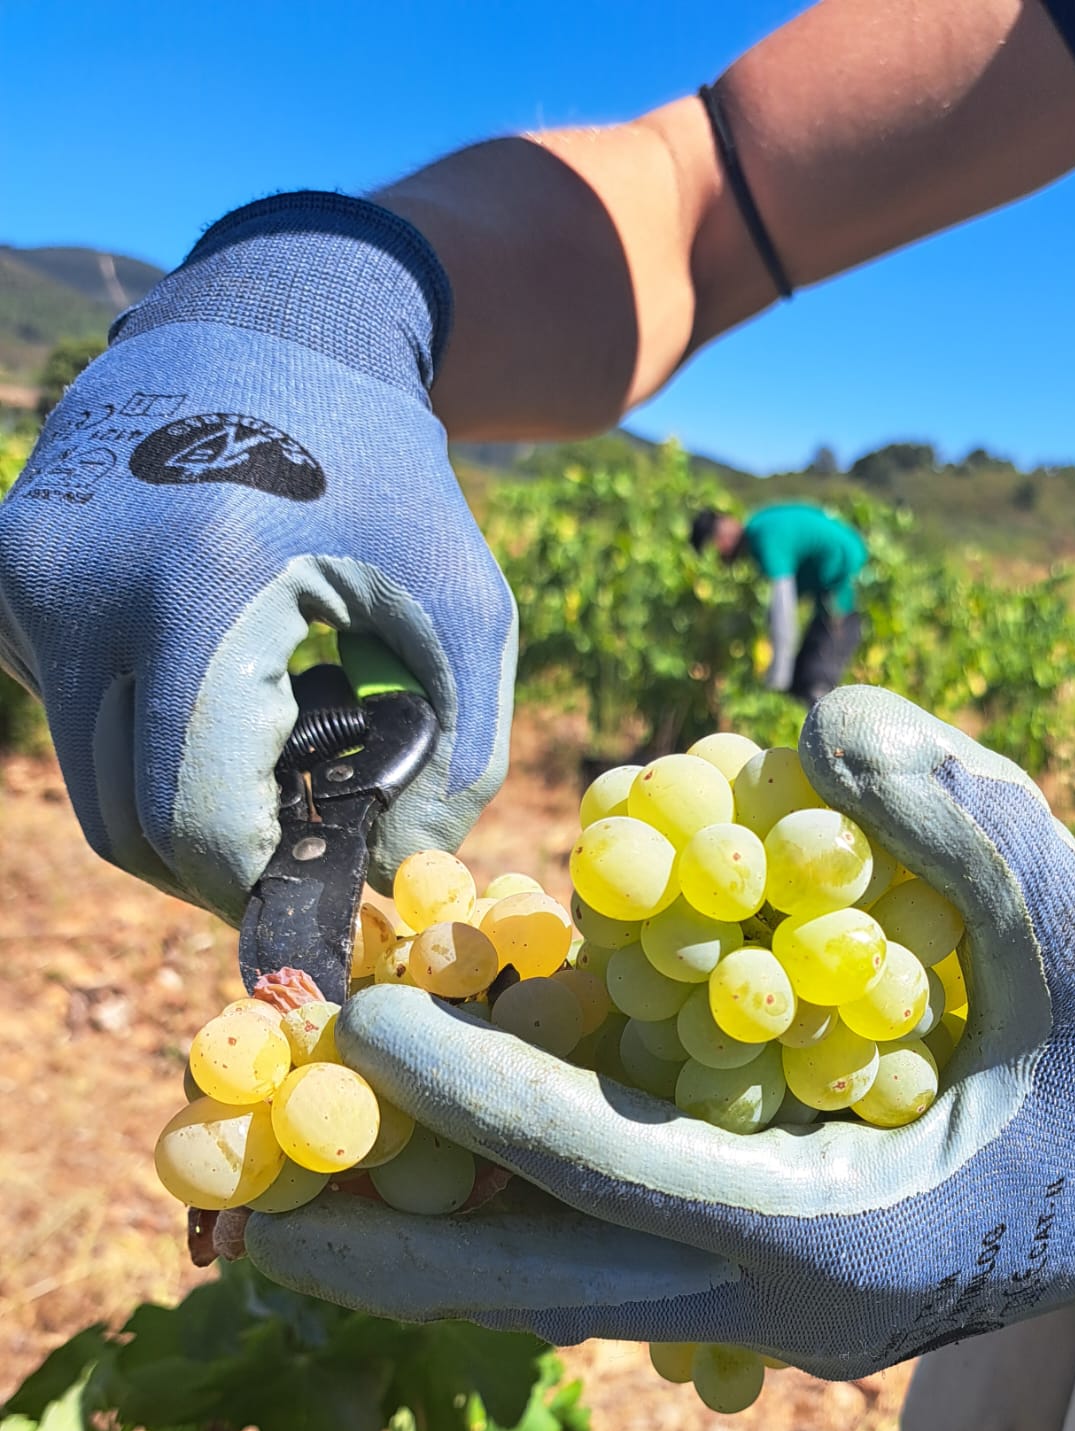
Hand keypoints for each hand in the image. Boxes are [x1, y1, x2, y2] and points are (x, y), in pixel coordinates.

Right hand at [0, 194, 515, 921]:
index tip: (317, 896)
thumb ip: (456, 762)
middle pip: (124, 825)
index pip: (188, 823)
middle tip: (300, 845)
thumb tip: (389, 882)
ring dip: (178, 800)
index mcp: (194, 596)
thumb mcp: (464, 610)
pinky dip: (141, 734)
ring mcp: (21, 580)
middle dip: (218, 863)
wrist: (270, 328)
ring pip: (90, 778)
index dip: (256, 886)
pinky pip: (70, 715)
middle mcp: (77, 589)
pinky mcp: (4, 577)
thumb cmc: (388, 474)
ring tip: (271, 739)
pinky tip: (214, 675)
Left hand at [246, 689, 1074, 1372]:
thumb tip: (827, 719)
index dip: (487, 1099)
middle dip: (395, 1241)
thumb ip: (973, 823)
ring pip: (564, 1293)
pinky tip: (433, 1174)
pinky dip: (515, 1223)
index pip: (623, 1171)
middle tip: (242, 1196)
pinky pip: (611, 1267)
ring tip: (289, 1197)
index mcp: (845, 1232)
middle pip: (547, 1286)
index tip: (368, 1028)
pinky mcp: (771, 1292)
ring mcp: (772, 1317)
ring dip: (433, 1244)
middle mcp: (785, 1302)